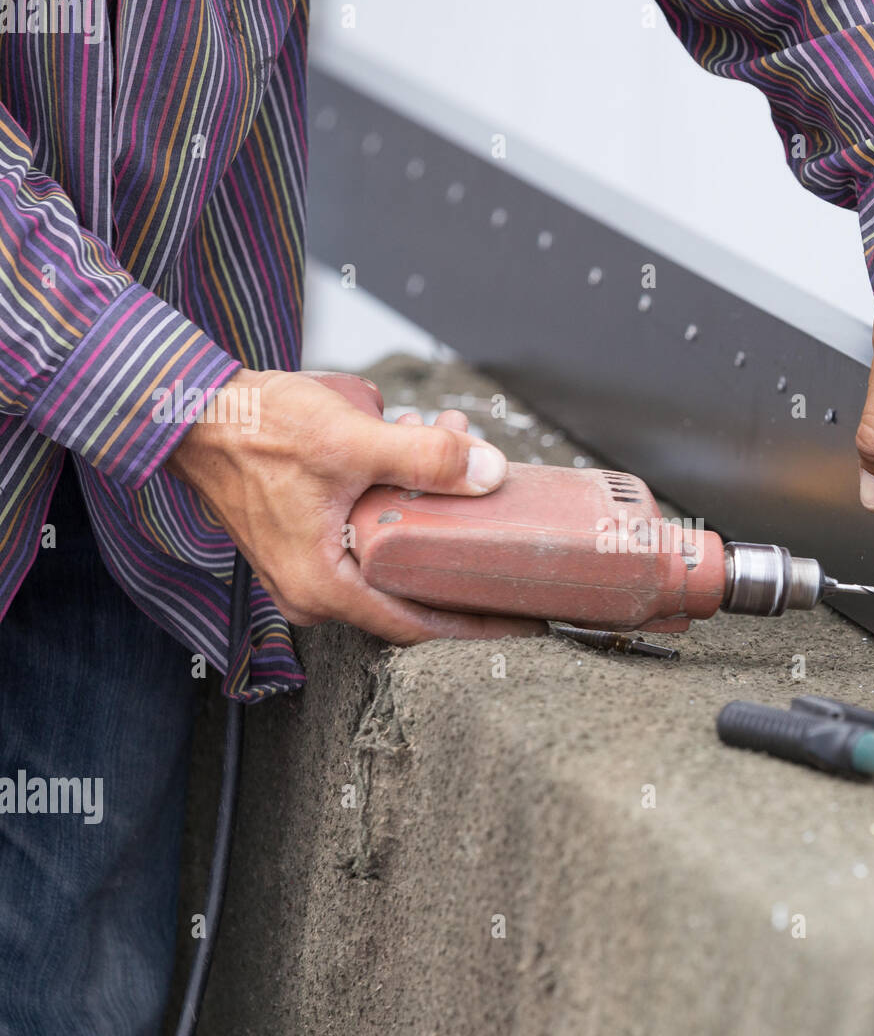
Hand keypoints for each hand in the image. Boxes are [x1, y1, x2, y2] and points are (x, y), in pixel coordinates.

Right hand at [167, 368, 546, 642]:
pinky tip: (417, 443)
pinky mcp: (306, 541)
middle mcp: (316, 592)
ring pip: (393, 550)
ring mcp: (308, 569)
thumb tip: (489, 471)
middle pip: (412, 586)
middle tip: (503, 516)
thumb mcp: (352, 440)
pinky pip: (370, 531)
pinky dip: (399, 495)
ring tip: (457, 443)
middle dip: (459, 543)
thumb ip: (426, 458)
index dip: (477, 625)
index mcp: (325, 587)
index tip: (525, 624)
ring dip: (429, 505)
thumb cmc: (254, 429)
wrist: (186, 409)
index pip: (420, 625)